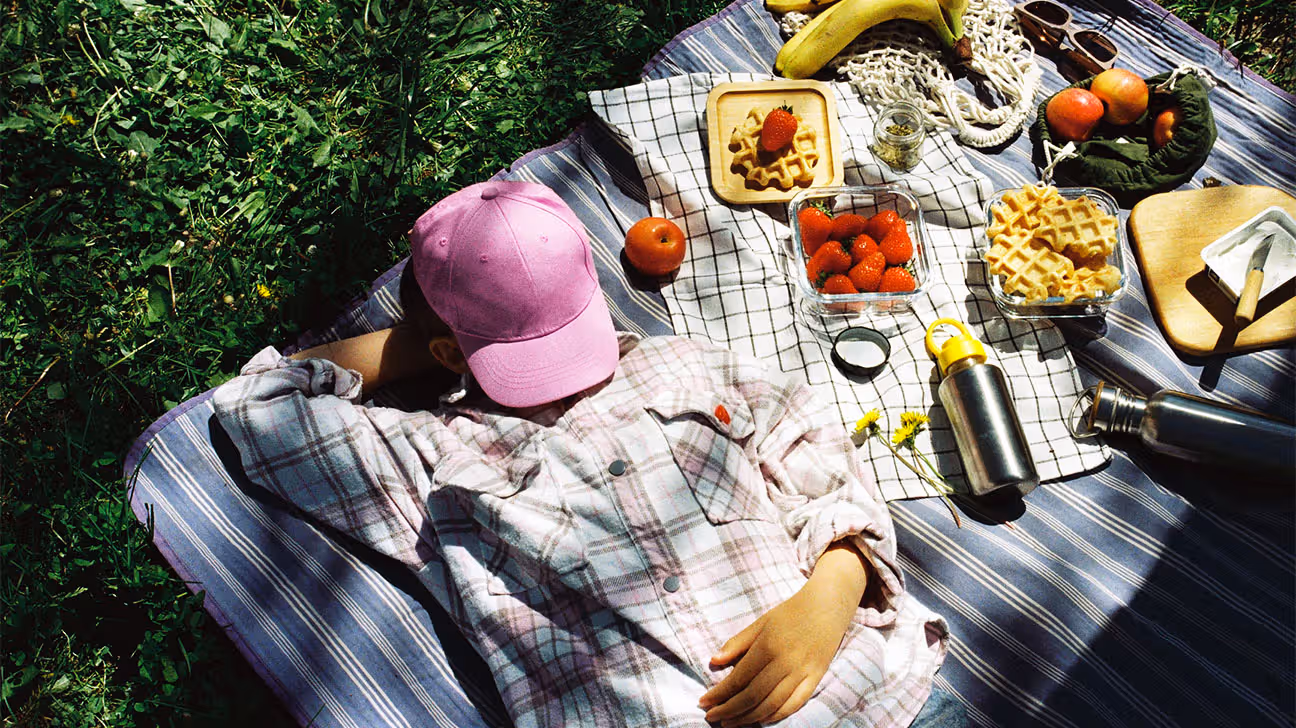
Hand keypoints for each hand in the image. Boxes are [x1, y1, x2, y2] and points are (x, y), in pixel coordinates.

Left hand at [698, 545, 868, 725]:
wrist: (827, 606)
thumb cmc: (790, 612)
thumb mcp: (760, 622)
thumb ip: (737, 643)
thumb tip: (713, 661)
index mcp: (767, 646)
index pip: (738, 679)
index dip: (719, 694)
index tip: (704, 702)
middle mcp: (785, 662)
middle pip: (752, 696)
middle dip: (728, 710)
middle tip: (712, 717)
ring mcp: (802, 672)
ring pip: (772, 704)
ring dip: (748, 717)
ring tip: (731, 723)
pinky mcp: (816, 678)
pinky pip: (795, 704)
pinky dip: (777, 716)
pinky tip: (761, 720)